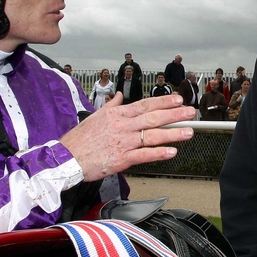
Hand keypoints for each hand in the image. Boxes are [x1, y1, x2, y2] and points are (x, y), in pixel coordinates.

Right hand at [60, 92, 194, 180]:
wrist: (66, 158)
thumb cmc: (79, 139)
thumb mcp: (95, 116)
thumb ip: (112, 106)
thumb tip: (121, 97)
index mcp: (117, 114)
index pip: (145, 105)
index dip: (163, 102)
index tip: (177, 99)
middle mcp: (122, 126)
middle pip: (153, 117)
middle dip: (174, 114)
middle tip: (190, 112)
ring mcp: (123, 142)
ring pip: (152, 135)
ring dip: (172, 133)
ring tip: (188, 132)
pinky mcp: (121, 159)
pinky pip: (144, 155)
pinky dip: (158, 153)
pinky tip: (171, 152)